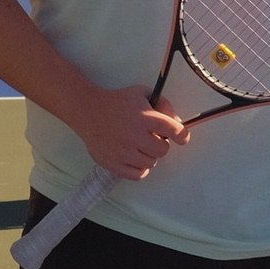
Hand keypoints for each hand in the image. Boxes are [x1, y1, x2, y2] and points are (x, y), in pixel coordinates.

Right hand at [71, 84, 188, 180]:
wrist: (88, 112)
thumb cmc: (117, 102)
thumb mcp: (142, 93)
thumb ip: (164, 105)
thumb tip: (178, 122)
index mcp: (143, 117)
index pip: (173, 130)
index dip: (181, 135)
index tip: (180, 137)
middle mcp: (134, 135)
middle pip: (163, 150)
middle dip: (161, 144)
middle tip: (151, 137)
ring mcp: (123, 152)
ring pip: (151, 163)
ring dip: (149, 155)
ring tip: (138, 145)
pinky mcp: (113, 164)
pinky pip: (138, 175)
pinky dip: (140, 168)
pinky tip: (134, 157)